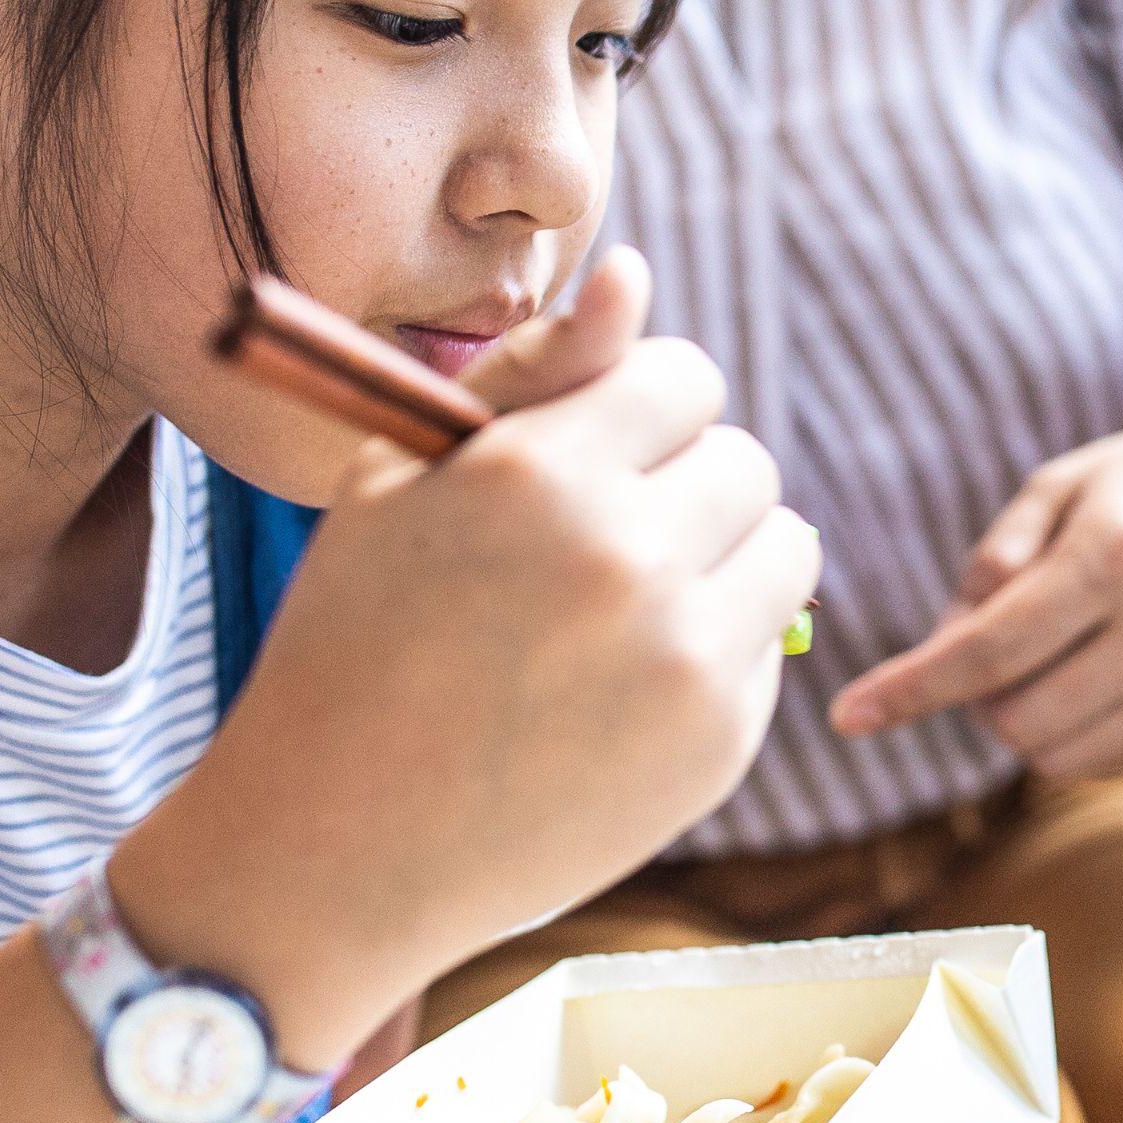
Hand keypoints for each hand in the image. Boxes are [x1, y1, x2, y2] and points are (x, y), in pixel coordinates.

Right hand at [123, 250, 820, 1060]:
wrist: (337, 846)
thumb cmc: (358, 639)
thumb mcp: (405, 482)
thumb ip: (532, 368)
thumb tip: (635, 275)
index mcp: (540, 475)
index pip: (683, 377)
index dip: (637, 410)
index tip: (589, 458)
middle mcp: (629, 559)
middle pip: (746, 461)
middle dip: (683, 485)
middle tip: (599, 541)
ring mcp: (685, 661)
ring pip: (785, 548)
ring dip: (723, 559)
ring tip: (624, 605)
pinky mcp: (720, 745)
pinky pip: (768, 647)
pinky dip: (714, 652)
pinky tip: (619, 689)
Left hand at [825, 396, 1122, 780]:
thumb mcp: (1064, 483)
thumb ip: (992, 560)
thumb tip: (941, 644)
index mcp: (1117, 554)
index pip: (990, 649)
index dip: (912, 687)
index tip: (849, 715)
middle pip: (1018, 718)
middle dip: (977, 697)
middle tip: (996, 646)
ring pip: (1059, 756)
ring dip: (1025, 719)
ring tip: (1052, 656)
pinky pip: (1109, 758)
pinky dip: (1080, 729)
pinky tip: (1105, 671)